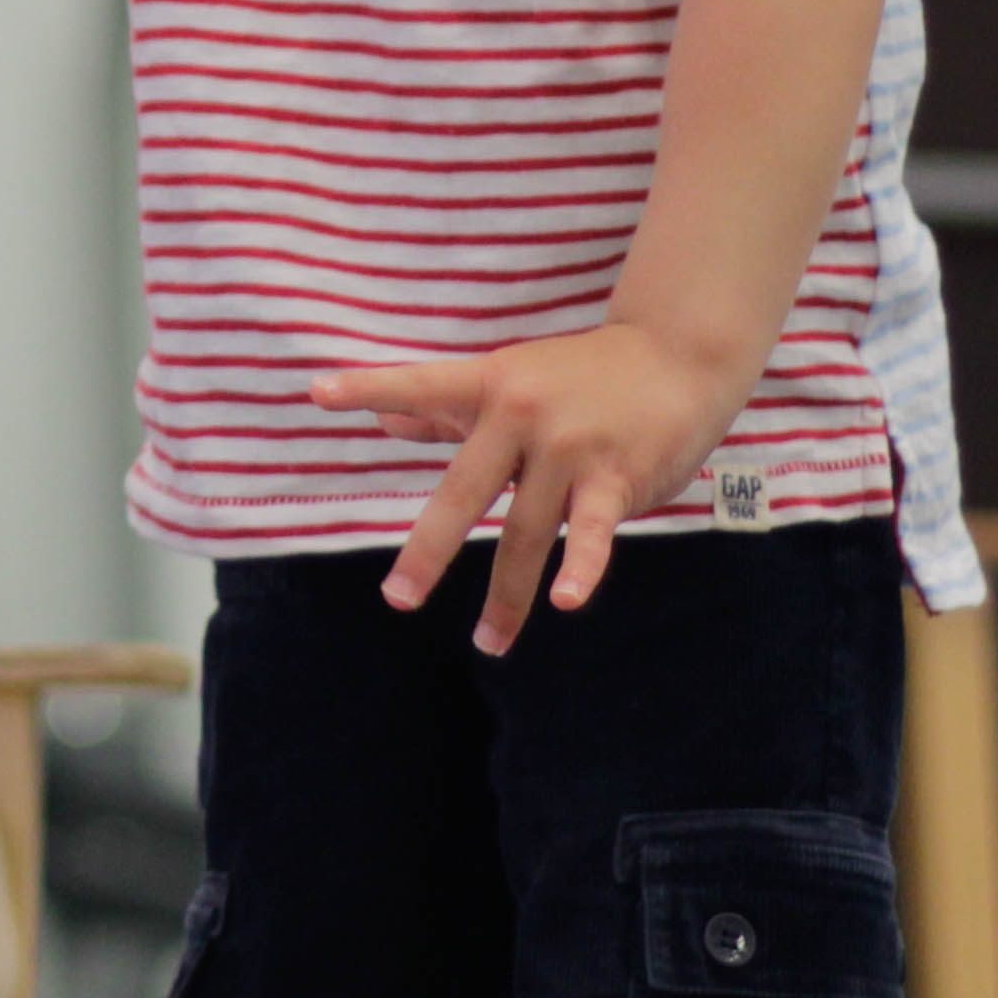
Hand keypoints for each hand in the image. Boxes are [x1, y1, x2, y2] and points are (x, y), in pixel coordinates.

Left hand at [312, 322, 757, 654]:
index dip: (371, 387)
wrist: (678, 354)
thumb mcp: (511, 379)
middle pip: (464, 492)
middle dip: (430, 550)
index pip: (422, 384)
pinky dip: (582, 568)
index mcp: (491, 386)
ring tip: (488, 643)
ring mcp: (569, 448)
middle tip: (398, 598)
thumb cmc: (583, 375)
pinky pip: (593, 531)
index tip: (318, 393)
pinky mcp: (617, 476)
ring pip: (526, 534)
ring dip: (508, 597)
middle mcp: (522, 414)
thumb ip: (446, 405)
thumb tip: (381, 420)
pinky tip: (566, 602)